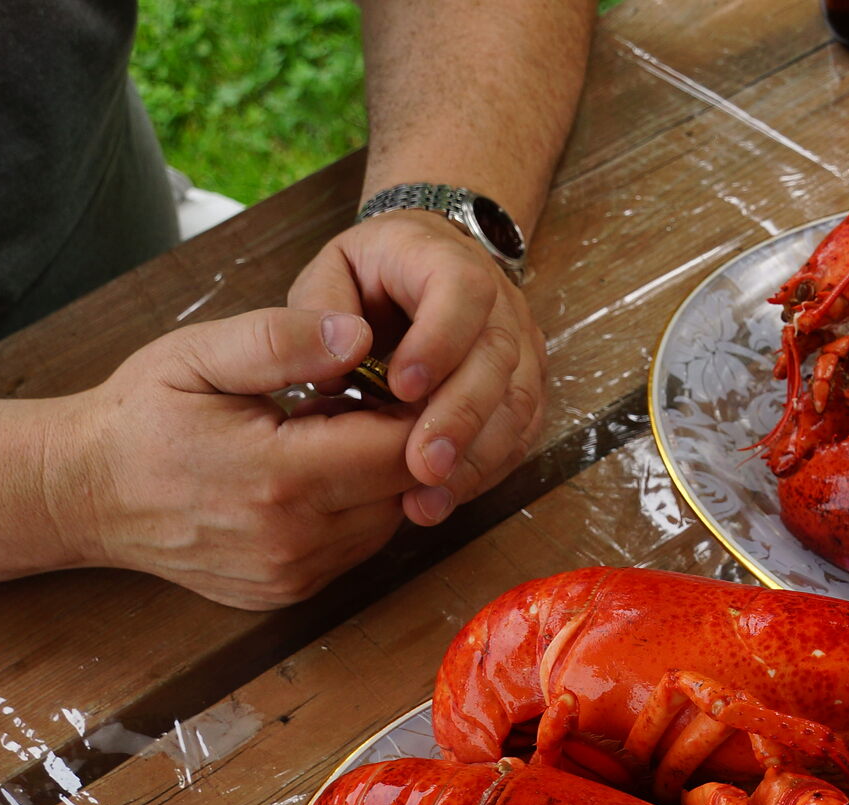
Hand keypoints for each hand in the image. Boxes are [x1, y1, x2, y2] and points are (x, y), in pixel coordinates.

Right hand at [51, 308, 417, 609]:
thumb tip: (359, 333)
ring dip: (380, 480)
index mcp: (277, 477)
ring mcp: (290, 575)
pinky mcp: (286, 592)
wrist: (83, 493)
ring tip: (334, 436)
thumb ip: (281, 341)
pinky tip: (318, 476)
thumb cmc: (140, 416)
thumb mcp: (198, 355)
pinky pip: (354, 549)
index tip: (394, 377)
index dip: (411, 409)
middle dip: (401, 442)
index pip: (398, 449)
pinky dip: (354, 512)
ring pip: (386, 523)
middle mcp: (292, 540)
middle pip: (401, 490)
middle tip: (364, 400)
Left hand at [289, 210, 545, 526]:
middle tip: (422, 466)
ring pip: (518, 403)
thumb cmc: (370, 278)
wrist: (423, 271)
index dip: (440, 341)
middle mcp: (498, 302)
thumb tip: (343, 354)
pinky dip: (487, 469)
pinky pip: (521, 433)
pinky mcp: (525, 387)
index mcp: (445, 260)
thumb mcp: (332, 273)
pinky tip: (448, 496)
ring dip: (477, 457)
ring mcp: (521, 346)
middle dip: (461, 417)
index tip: (402, 387)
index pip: (462, 293)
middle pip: (498, 358)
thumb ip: (323, 306)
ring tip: (429, 499)